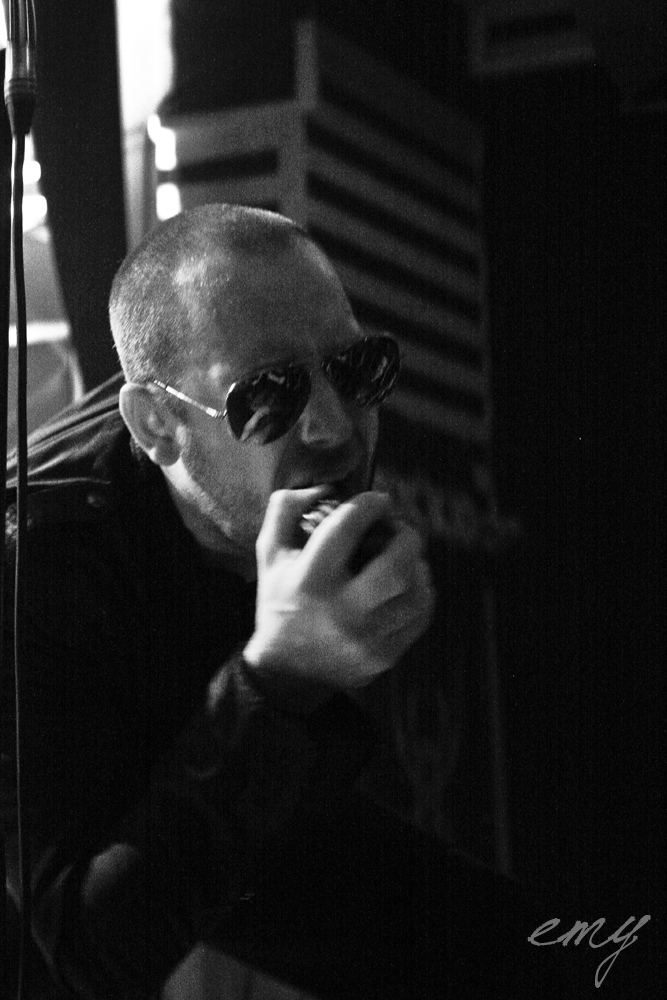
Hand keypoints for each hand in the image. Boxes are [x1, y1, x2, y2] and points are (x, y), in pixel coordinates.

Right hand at [243, 487, 434, 690]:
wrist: (287, 670)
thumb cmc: (280, 601)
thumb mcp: (270, 554)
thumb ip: (286, 510)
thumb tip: (325, 488)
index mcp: (309, 580)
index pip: (346, 528)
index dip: (369, 505)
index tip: (378, 500)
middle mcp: (339, 610)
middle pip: (395, 564)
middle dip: (407, 536)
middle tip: (402, 528)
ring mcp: (365, 637)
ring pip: (414, 591)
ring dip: (417, 565)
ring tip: (407, 557)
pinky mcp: (384, 656)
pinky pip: (420, 617)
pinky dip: (422, 594)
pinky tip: (410, 585)